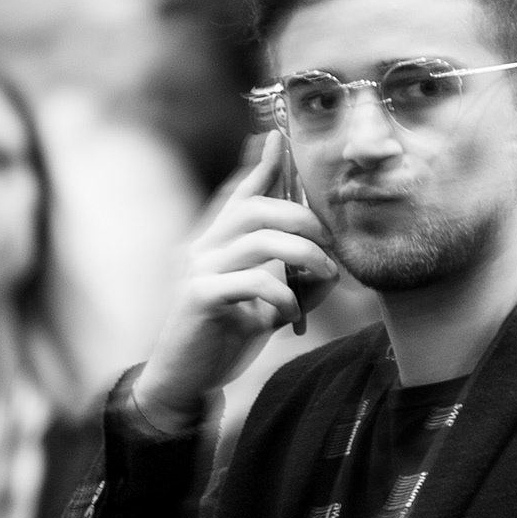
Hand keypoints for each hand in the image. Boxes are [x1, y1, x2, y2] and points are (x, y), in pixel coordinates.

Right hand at [135, 135, 340, 434]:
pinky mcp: (199, 297)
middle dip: (302, 217)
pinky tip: (292, 317)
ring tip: (326, 275)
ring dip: (305, 254)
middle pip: (256, 207)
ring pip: (260, 239)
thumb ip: (294, 279)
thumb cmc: (226, 337)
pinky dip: (284, 297)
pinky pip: (254, 280)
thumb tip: (331, 266)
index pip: (240, 192)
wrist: (185, 379)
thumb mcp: (267, 303)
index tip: (282, 138)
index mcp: (215, 241)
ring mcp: (197, 269)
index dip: (263, 164)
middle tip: (331, 242)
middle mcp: (201, 246)